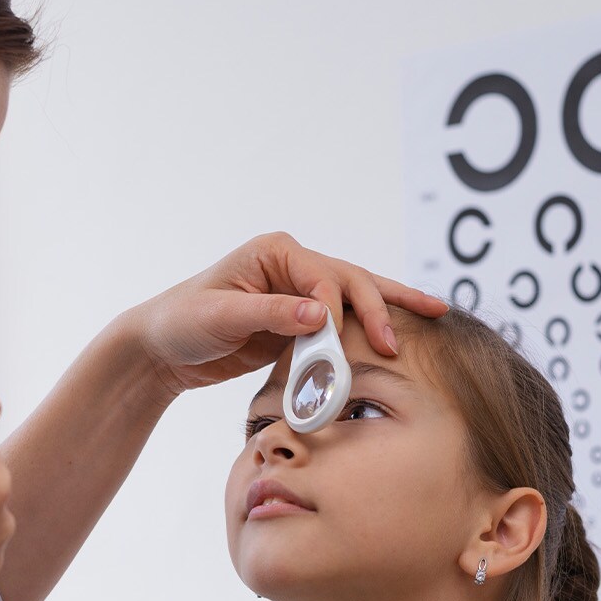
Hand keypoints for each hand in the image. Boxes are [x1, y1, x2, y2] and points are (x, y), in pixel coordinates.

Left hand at [123, 232, 447, 397]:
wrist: (162, 348)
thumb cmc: (183, 323)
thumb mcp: (221, 317)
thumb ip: (271, 314)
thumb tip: (322, 315)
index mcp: (275, 252)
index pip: (323, 278)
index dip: (335, 312)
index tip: (334, 346)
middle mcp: (293, 265)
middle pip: (351, 281)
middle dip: (378, 309)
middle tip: (395, 344)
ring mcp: (301, 291)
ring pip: (357, 296)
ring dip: (392, 308)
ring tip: (438, 313)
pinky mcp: (301, 320)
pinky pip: (345, 322)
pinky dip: (372, 326)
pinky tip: (403, 332)